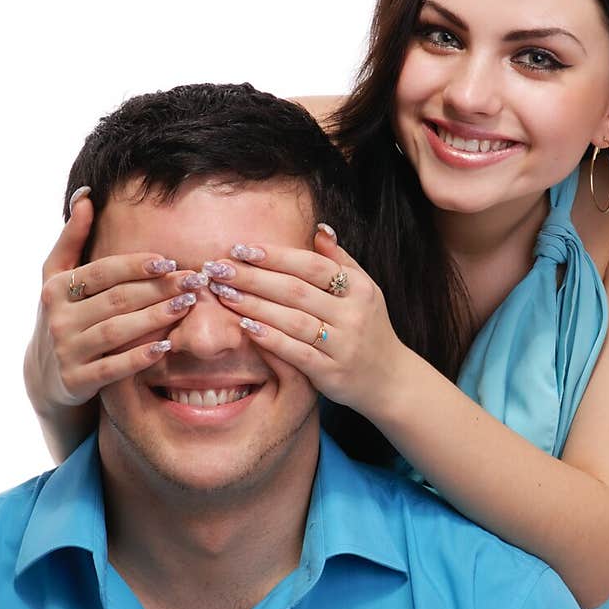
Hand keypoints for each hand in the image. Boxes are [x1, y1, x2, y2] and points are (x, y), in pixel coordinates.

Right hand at [23, 191, 208, 414]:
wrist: (46, 375)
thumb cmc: (63, 314)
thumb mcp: (57, 276)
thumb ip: (72, 237)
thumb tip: (85, 195)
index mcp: (56, 288)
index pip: (102, 272)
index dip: (136, 265)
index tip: (168, 261)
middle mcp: (59, 318)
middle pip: (116, 300)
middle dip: (158, 289)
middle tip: (193, 281)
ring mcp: (67, 351)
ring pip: (117, 331)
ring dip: (155, 317)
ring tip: (186, 305)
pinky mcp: (77, 380)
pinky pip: (114, 368)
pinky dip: (139, 357)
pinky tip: (165, 345)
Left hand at [204, 225, 408, 420]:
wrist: (390, 380)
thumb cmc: (369, 329)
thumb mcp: (365, 291)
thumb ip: (341, 261)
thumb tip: (319, 228)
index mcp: (360, 289)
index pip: (312, 265)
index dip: (275, 256)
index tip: (241, 249)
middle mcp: (353, 315)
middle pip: (296, 290)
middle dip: (253, 277)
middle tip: (218, 268)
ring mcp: (343, 345)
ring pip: (292, 320)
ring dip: (254, 305)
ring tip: (224, 293)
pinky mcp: (331, 373)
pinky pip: (296, 353)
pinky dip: (270, 339)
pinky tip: (245, 328)